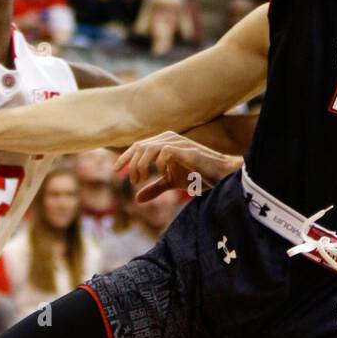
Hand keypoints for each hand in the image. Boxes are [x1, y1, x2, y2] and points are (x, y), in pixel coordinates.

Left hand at [115, 131, 239, 198]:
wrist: (221, 174)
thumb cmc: (197, 175)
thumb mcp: (172, 183)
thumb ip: (155, 188)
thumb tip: (136, 199)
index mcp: (163, 143)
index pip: (138, 146)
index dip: (125, 157)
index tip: (115, 171)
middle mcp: (168, 138)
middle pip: (139, 146)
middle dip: (131, 164)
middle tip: (134, 181)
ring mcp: (177, 143)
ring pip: (149, 148)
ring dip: (141, 165)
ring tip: (142, 179)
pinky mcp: (186, 150)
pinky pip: (165, 151)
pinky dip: (159, 164)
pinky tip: (161, 174)